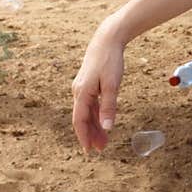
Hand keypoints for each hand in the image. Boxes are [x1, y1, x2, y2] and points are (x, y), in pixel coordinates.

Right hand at [71, 22, 124, 151]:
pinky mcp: (88, 84)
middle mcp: (78, 91)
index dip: (83, 136)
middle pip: (82, 118)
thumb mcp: (112, 85)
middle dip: (90, 134)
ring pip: (86, 112)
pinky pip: (90, 104)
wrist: (106, 40)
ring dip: (94, 126)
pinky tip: (102, 122)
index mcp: (82, 93)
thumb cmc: (110, 61)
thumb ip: (109, 107)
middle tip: (100, 149)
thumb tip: (107, 127)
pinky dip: (95, 115)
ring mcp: (82, 88)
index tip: (89, 150)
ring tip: (103, 140)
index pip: (79, 120)